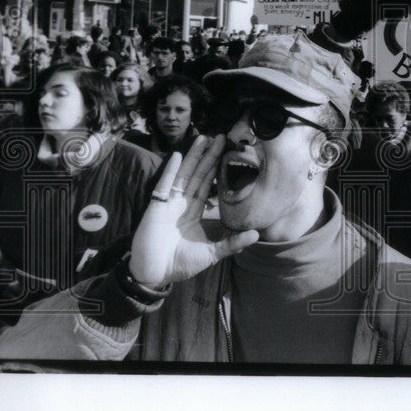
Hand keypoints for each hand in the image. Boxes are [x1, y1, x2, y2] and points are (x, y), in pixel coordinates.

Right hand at [128, 135, 258, 287]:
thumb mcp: (211, 253)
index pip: (208, 187)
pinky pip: (165, 186)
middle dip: (210, 156)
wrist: (154, 273)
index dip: (217, 170)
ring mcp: (169, 204)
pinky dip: (170, 171)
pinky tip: (178, 157)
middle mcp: (182, 204)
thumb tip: (256, 235)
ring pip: (184, 175)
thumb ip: (232, 243)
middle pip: (199, 175)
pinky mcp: (156, 208)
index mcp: (194, 213)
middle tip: (221, 137)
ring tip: (204, 138)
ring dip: (194, 157)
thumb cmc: (180, 264)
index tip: (228, 154)